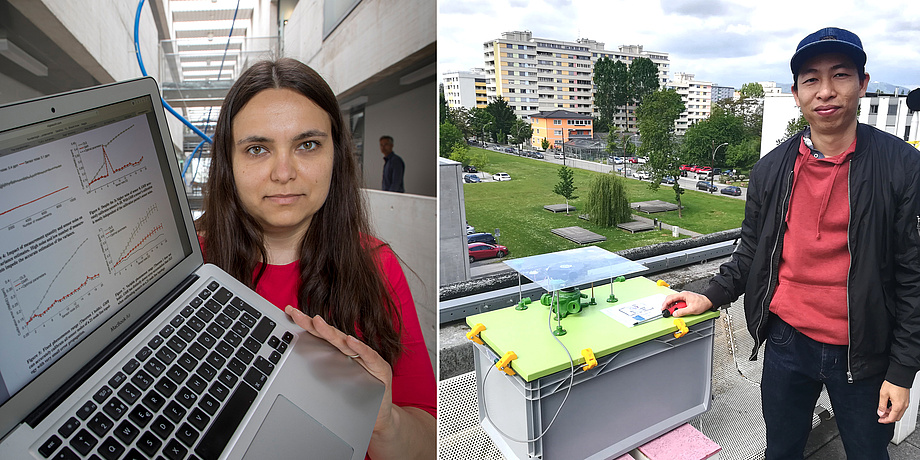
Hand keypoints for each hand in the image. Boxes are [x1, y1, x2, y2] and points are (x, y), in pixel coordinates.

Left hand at [284, 306, 394, 433]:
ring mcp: (367, 358)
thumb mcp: (336, 385)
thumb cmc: (358, 399)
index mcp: (342, 353)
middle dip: (311, 323)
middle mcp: (354, 351)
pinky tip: (350, 341)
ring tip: (317, 322)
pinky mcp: (380, 367)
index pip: (322, 335)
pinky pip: (368, 356)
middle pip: (329, 334)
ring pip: (345, 342)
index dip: (307, 323)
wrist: (380, 416)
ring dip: (330, 331)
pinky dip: (359, 348)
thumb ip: (322, 373)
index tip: (291, 313)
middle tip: (295, 313)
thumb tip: (294, 367)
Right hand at [662, 291, 713, 317]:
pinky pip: (677, 302)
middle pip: (670, 298)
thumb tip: (675, 313)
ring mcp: (683, 297)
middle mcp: (682, 295)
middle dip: (667, 305)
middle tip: (665, 311)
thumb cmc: (702, 303)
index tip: (663, 309)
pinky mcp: (684, 300)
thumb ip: (682, 312)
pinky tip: (676, 310)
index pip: (671, 298)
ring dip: (671, 306)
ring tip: (671, 312)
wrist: (708, 301)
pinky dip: (674, 306)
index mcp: (683, 295)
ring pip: (673, 300)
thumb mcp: (692, 309)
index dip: (665, 304)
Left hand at [878, 380, 909, 423]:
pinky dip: (894, 409)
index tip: (880, 420)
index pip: (892, 418)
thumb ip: (881, 405)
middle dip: (888, 418)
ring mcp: (906, 403)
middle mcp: (904, 406)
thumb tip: (880, 413)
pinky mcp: (906, 400)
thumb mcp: (883, 394)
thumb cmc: (892, 384)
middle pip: (896, 417)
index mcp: (898, 406)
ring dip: (891, 413)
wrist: (900, 376)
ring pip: (899, 413)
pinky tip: (888, 406)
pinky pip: (900, 408)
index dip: (885, 420)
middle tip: (881, 415)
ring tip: (883, 410)